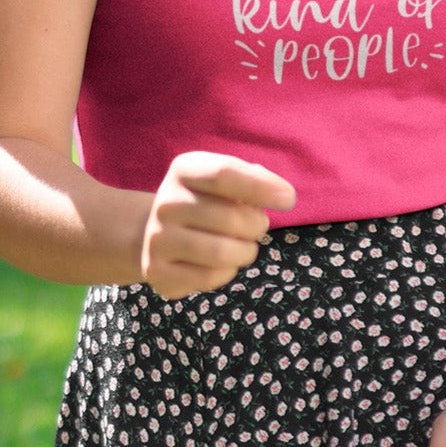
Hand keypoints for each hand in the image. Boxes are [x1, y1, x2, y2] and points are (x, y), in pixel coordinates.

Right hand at [140, 151, 295, 299]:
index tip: (288, 199)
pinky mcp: (158, 272)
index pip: (224, 174)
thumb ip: (255, 179)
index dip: (262, 187)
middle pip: (231, 217)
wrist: (159, 234)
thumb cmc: (209, 202)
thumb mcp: (226, 181)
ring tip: (242, 245)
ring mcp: (157, 239)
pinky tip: (221, 263)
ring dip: (246, 251)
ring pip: (222, 252)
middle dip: (257, 225)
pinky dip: (228, 272)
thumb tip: (282, 194)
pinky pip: (210, 277)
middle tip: (255, 225)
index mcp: (184, 170)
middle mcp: (166, 203)